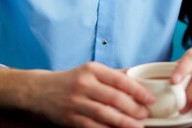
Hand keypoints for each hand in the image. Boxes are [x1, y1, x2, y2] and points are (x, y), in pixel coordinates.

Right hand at [34, 62, 154, 127]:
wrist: (41, 90)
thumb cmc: (72, 79)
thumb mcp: (92, 70)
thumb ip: (114, 74)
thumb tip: (139, 74)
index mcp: (92, 69)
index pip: (120, 79)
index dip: (138, 90)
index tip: (150, 99)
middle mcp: (84, 84)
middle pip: (114, 98)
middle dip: (133, 108)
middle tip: (145, 114)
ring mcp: (75, 102)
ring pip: (104, 114)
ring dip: (123, 122)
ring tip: (137, 126)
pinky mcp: (70, 118)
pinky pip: (92, 126)